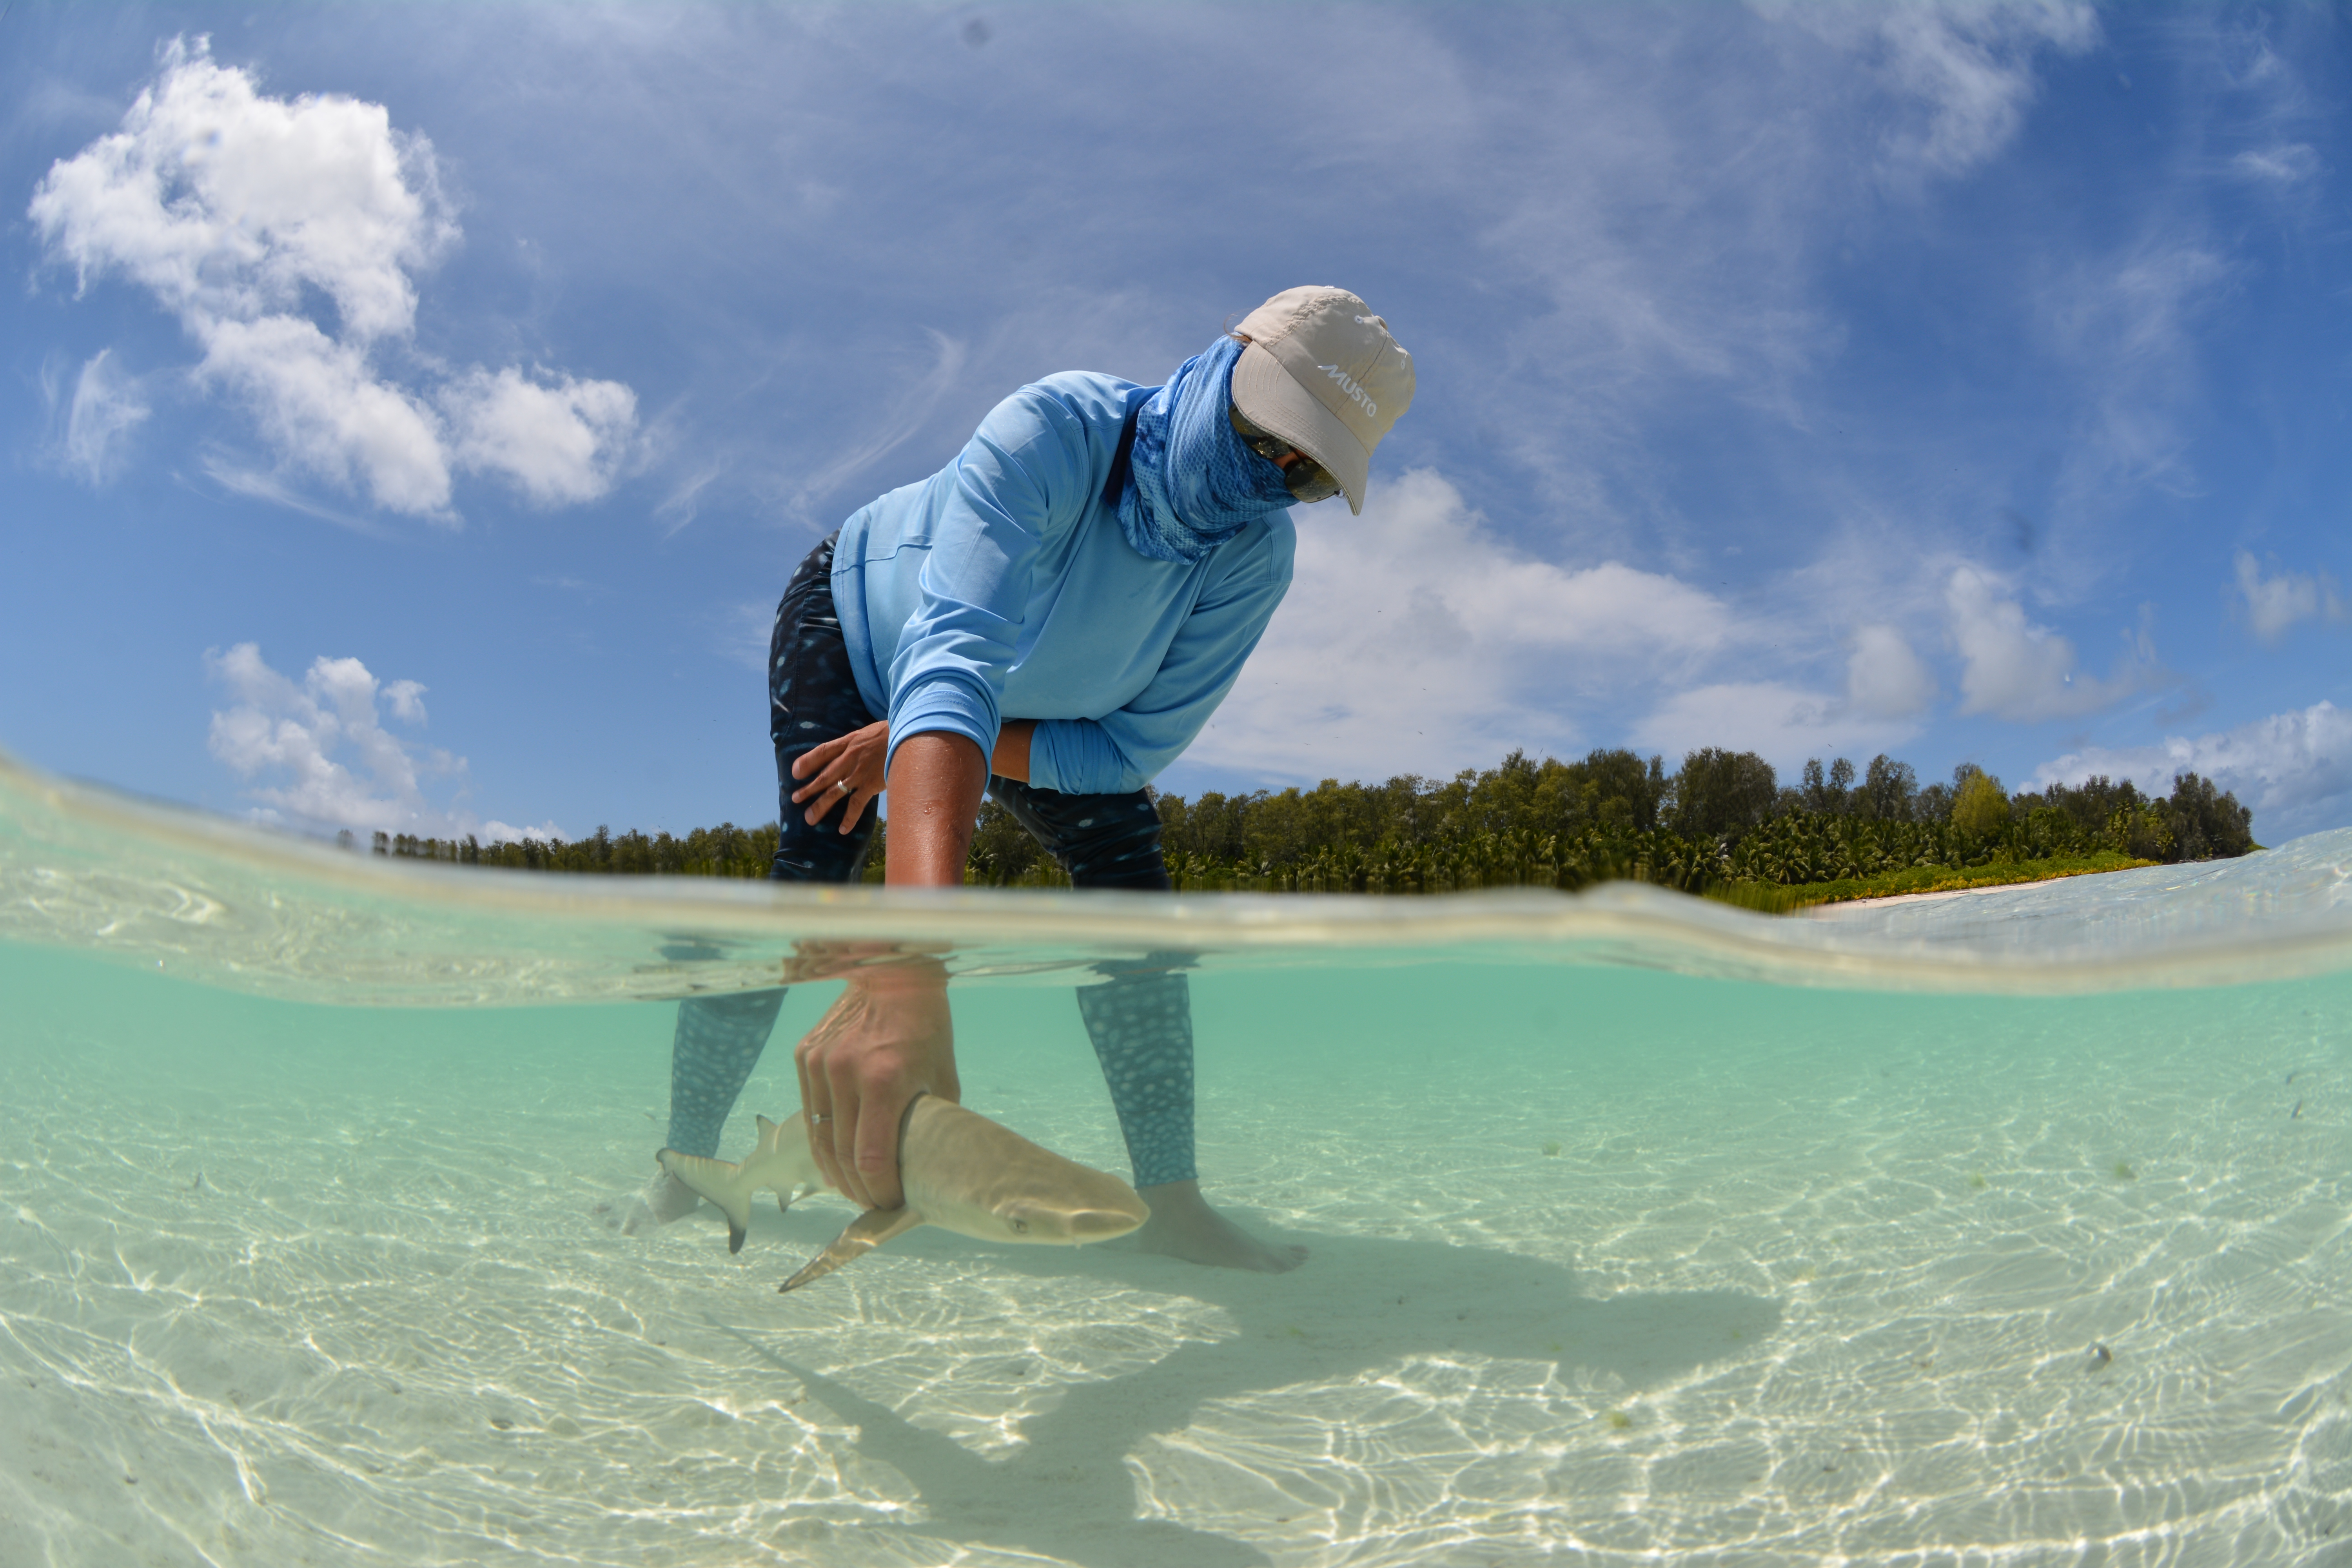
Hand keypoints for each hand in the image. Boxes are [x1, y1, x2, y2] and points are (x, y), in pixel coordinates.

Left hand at [790, 720, 887, 832]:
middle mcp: (850, 758)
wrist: (910, 735)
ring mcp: (859, 773)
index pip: (823, 751)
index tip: (795, 772)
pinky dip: (849, 818)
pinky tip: (842, 830)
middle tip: (795, 799)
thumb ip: (855, 744)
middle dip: (809, 789)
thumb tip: (846, 754)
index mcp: (848, 742)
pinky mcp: (871, 785)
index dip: (807, 761)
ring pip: (835, 792)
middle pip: (824, 775)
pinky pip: (857, 804)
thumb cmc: (891, 734)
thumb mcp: (868, 733)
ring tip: (809, 818)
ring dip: (821, 805)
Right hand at [793, 957, 957, 1208]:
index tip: (891, 1204)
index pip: (871, 1158)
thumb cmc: (926, 1027)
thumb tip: (926, 1165)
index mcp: (884, 1080)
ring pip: (819, 1138)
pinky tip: (835, 1158)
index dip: (879, 1191)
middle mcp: (845, 1073)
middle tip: (872, 1204)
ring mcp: (819, 1064)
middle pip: (841, 1156)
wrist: (892, 976)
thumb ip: (930, 1120)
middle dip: (858, 1189)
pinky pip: (810, 1112)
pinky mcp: (805, 1057)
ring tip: (853, 1189)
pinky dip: (822, 1141)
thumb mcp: (942, 1076)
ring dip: (835, 1172)